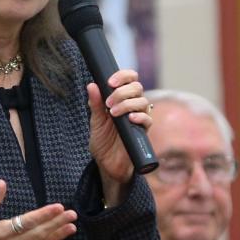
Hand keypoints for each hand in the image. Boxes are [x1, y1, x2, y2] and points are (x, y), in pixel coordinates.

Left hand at [87, 70, 152, 204]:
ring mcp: (139, 118)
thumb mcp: (95, 121)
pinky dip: (139, 116)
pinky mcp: (143, 131)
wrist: (107, 163)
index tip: (110, 82)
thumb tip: (91, 85)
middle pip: (137, 87)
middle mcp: (132, 106)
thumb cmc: (102, 141)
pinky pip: (148, 119)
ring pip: (143, 101)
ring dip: (127, 104)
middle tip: (108, 103)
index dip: (123, 76)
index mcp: (121, 99)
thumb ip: (95, 103)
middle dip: (122, 91)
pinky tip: (129, 119)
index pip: (130, 79)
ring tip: (112, 113)